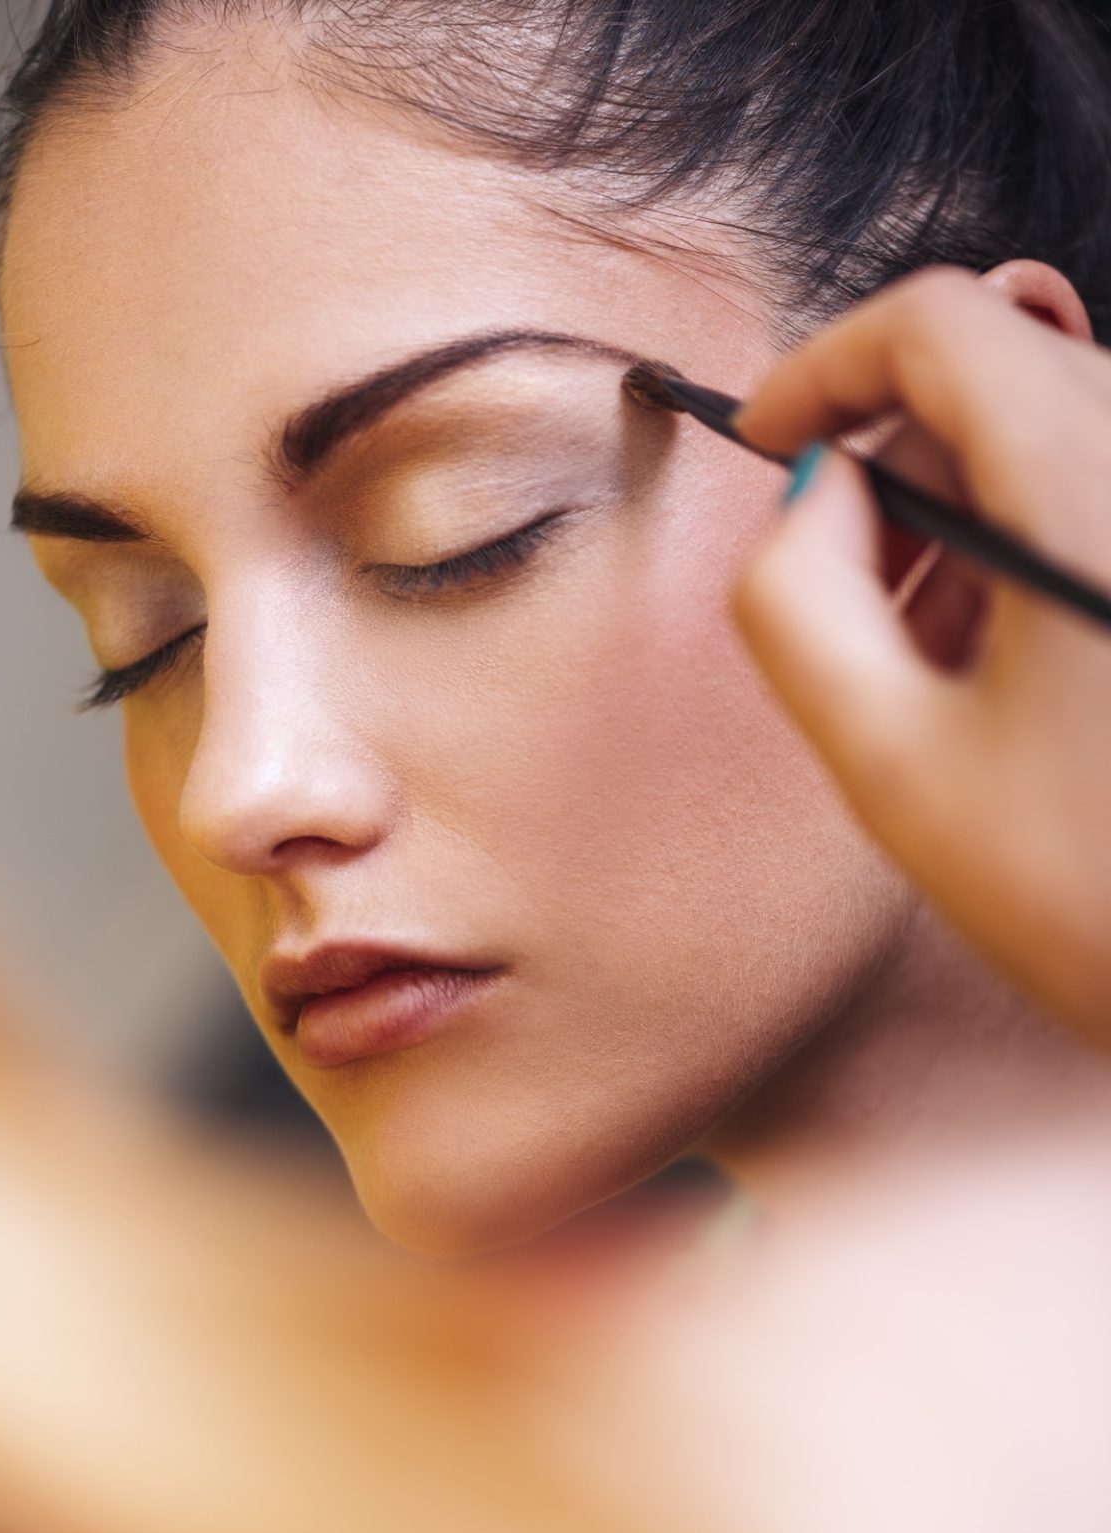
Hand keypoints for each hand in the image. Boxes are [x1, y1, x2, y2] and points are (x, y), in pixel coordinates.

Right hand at [731, 268, 1110, 1048]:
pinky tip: (1018, 666)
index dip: (824, 366)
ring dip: (972, 515)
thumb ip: (795, 604)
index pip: (939, 322)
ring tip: (938, 663)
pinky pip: (1110, 494)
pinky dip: (1043, 542)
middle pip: (1004, 372)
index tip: (766, 440)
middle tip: (850, 597)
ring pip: (1064, 432)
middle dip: (898, 465)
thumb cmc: (1106, 899)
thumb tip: (804, 499)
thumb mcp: (893, 768)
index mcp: (1090, 484)